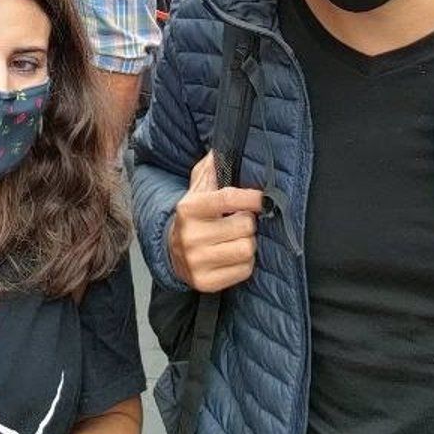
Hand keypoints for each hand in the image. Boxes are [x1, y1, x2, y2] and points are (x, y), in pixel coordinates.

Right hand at [167, 152, 260, 292]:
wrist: (171, 252)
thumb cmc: (193, 216)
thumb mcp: (196, 189)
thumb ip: (210, 169)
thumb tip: (220, 150)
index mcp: (189, 208)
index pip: (228, 199)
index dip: (251, 198)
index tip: (263, 198)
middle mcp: (191, 235)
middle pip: (244, 226)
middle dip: (248, 223)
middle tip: (241, 222)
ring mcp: (197, 261)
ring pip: (247, 249)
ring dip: (248, 243)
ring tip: (236, 239)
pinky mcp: (205, 282)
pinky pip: (244, 270)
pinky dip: (244, 263)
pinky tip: (232, 256)